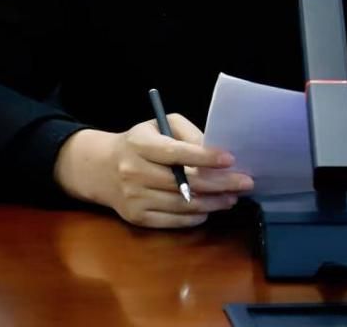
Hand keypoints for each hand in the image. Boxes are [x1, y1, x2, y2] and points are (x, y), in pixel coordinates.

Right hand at [53, 116, 253, 228]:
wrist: (102, 169)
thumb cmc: (140, 143)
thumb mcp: (160, 126)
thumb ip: (188, 134)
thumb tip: (215, 151)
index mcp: (139, 144)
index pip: (175, 153)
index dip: (205, 156)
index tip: (231, 159)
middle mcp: (134, 172)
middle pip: (184, 183)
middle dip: (220, 183)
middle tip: (245, 182)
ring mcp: (134, 198)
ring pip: (182, 205)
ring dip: (213, 203)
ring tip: (232, 197)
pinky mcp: (136, 218)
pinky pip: (173, 221)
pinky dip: (196, 217)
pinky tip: (210, 209)